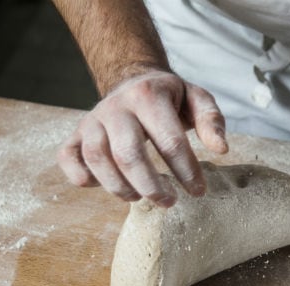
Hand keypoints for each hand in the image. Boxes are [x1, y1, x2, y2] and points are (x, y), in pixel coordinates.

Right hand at [57, 70, 227, 206]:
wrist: (132, 80)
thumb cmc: (169, 97)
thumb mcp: (196, 98)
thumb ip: (211, 120)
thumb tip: (221, 149)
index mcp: (148, 96)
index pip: (168, 140)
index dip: (186, 171)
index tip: (199, 191)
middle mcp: (116, 107)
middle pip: (129, 154)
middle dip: (152, 186)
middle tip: (170, 202)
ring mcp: (92, 120)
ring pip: (97, 159)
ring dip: (119, 187)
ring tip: (141, 198)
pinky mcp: (76, 134)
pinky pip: (68, 158)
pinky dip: (81, 177)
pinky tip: (101, 186)